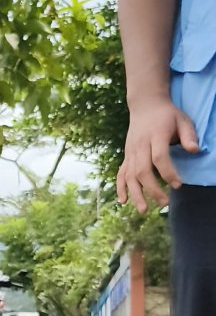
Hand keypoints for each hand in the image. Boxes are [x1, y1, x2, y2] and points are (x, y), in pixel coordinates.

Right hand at [117, 95, 197, 212]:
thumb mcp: (182, 120)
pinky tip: (123, 201)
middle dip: (152, 189)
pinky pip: (121, 173)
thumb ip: (188, 135)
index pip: (159, 157)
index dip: (168, 173)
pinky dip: (120, 187)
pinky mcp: (127, 155)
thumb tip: (194, 151)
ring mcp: (131, 151)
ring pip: (130, 176)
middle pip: (143, 170)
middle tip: (164, 203)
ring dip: (136, 194)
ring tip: (144, 210)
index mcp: (155, 136)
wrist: (145, 105)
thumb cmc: (167, 115)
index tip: (178, 185)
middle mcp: (140, 145)